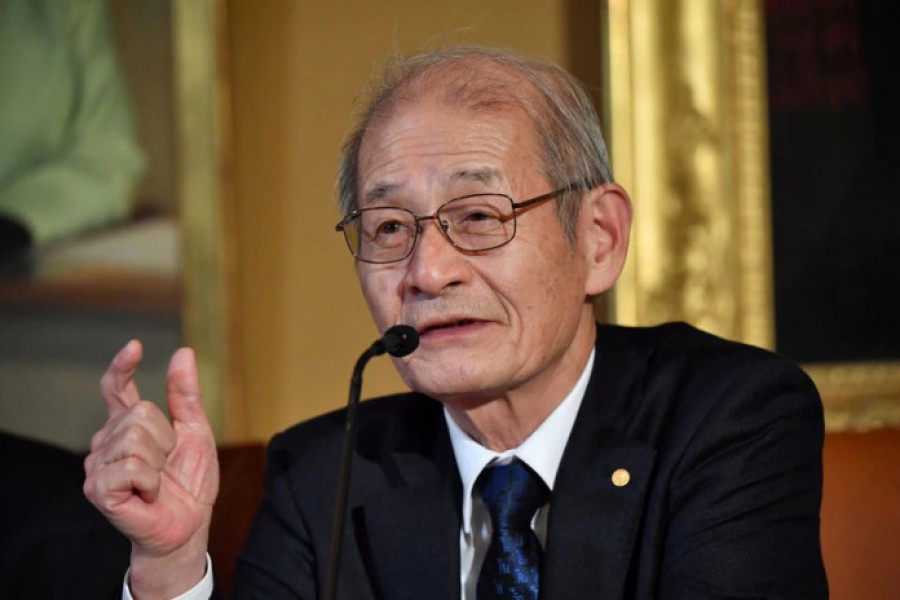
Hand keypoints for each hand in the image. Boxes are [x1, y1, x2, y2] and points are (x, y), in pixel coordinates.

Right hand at [83, 341, 219, 597]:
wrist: (188, 523)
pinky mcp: (98, 488)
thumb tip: (182, 353)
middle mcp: (106, 440)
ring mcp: (98, 465)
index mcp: (128, 425)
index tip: (134, 347)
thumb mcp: (196, 431)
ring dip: (159, 462)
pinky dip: (151, 481)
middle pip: (139, 414)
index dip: (122, 367)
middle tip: (167, 465)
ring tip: (157, 481)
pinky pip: (131, 467)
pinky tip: (148, 493)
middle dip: (165, 439)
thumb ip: (186, 395)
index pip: (116, 389)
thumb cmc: (189, 481)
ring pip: (134, 438)